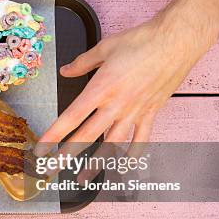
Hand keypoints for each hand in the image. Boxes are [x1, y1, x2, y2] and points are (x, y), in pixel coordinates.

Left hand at [38, 16, 212, 152]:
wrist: (177, 40)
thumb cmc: (143, 41)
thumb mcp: (104, 48)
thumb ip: (82, 63)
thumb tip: (66, 70)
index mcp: (101, 88)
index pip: (71, 117)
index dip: (54, 135)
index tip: (41, 148)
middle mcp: (116, 104)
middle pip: (87, 136)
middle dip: (67, 155)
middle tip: (52, 169)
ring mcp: (135, 111)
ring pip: (112, 144)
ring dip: (96, 163)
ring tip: (83, 178)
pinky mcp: (151, 112)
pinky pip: (141, 139)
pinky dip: (134, 155)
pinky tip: (126, 168)